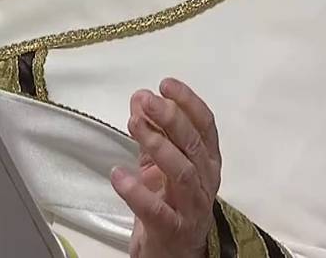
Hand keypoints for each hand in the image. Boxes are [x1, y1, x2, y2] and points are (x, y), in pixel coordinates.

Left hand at [111, 78, 221, 257]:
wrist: (171, 250)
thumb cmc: (169, 201)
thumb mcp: (159, 162)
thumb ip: (151, 131)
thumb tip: (140, 98)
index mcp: (206, 161)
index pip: (206, 126)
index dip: (188, 102)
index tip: (166, 83)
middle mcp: (205, 181)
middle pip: (194, 145)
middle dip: (171, 118)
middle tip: (147, 100)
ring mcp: (191, 207)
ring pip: (182, 172)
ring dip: (158, 145)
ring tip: (134, 125)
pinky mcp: (173, 229)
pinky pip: (156, 209)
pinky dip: (136, 191)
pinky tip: (118, 174)